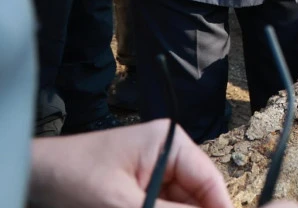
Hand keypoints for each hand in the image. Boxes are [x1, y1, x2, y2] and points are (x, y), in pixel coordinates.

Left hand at [28, 119, 232, 207]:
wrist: (29, 175)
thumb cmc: (71, 177)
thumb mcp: (122, 203)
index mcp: (169, 144)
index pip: (210, 180)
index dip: (220, 207)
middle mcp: (165, 155)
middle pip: (196, 196)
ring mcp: (150, 173)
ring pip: (176, 205)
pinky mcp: (134, 190)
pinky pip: (157, 207)